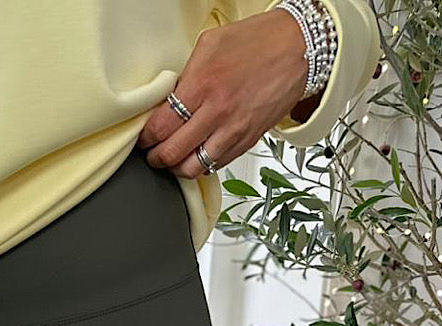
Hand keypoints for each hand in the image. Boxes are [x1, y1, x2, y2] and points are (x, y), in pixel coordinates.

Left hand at [138, 9, 311, 178]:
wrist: (298, 47)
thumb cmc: (258, 41)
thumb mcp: (211, 44)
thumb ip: (186, 75)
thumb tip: (168, 99)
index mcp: (203, 84)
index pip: (161, 126)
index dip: (146, 138)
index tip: (143, 138)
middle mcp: (218, 112)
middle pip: (172, 153)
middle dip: (156, 158)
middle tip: (152, 154)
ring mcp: (234, 130)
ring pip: (193, 168)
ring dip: (177, 168)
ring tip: (172, 161)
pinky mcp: (248, 140)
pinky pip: (217, 165)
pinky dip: (203, 165)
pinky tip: (197, 156)